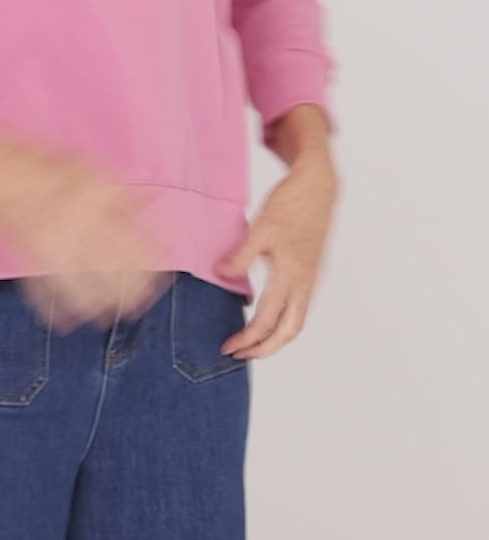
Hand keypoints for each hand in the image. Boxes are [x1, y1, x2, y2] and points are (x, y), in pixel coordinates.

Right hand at [0, 146, 171, 334]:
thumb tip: (150, 201)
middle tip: (139, 305)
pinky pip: (48, 292)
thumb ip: (120, 191)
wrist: (1, 173)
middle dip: (130, 294)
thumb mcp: (91, 168)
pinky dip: (59, 309)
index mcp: (99, 210)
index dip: (150, 267)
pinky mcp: (31, 261)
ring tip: (109, 318)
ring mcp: (55, 251)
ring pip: (84, 289)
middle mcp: (80, 233)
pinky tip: (70, 321)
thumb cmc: (48, 166)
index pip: (133, 246)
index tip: (159, 280)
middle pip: (113, 272)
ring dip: (99, 307)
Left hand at [215, 148, 339, 358]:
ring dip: (274, 335)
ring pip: (296, 320)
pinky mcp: (310, 269)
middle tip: (240, 353)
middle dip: (265, 348)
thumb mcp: (260, 227)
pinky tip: (266, 311)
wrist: (318, 186)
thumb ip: (241, 255)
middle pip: (289, 331)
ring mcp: (310, 277)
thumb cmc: (291, 203)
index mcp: (291, 275)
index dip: (248, 339)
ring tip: (251, 339)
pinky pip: (298, 305)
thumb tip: (221, 275)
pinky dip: (282, 317)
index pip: (267, 321)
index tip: (229, 346)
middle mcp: (304, 282)